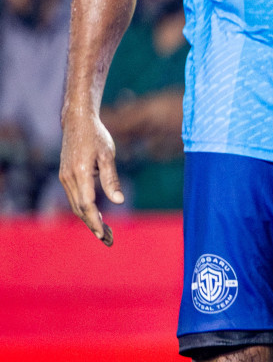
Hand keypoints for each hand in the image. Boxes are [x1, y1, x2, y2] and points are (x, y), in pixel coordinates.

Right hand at [59, 104, 122, 245]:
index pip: (87, 204)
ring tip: (105, 232)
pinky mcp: (65, 176)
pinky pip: (74, 198)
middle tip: (108, 240)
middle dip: (93, 225)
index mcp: (80, 172)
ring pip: (76, 205)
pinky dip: (85, 209)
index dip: (95, 221)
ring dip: (89, 220)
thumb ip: (111, 179)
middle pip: (80, 209)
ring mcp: (65, 177)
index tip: (103, 234)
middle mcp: (69, 177)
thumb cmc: (96, 137)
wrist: (77, 122)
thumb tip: (118, 201)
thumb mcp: (108, 156)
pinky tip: (97, 216)